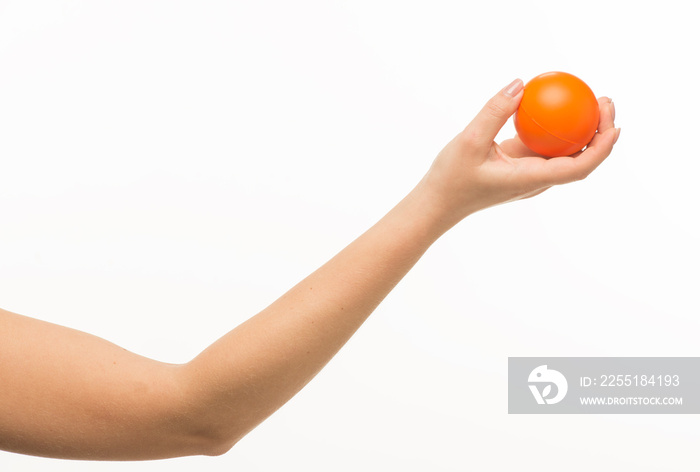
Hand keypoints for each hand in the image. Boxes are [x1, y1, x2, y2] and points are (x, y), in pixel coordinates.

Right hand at [417, 78, 619, 228]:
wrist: (436, 203)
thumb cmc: (451, 178)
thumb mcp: (469, 141)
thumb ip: (495, 112)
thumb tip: (520, 84)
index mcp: (530, 179)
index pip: (577, 168)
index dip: (601, 149)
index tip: (614, 124)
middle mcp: (536, 180)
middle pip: (579, 159)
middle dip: (600, 133)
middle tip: (605, 100)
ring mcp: (528, 176)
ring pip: (564, 154)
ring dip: (581, 129)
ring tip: (590, 99)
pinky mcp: (519, 169)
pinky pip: (544, 147)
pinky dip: (555, 129)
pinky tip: (553, 106)